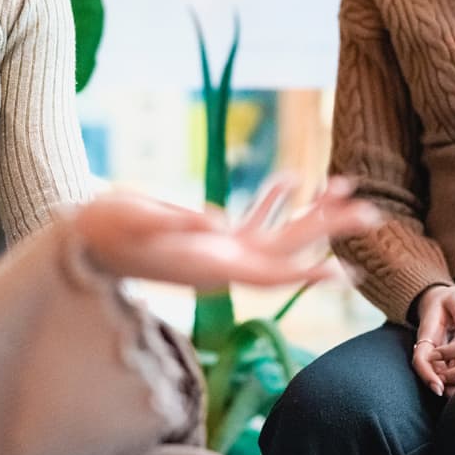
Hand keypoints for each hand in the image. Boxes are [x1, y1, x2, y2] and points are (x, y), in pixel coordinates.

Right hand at [76, 176, 378, 287]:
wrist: (79, 240)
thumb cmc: (103, 228)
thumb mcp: (137, 218)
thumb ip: (177, 220)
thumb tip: (217, 219)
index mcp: (211, 265)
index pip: (270, 274)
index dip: (308, 273)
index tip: (344, 271)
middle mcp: (222, 263)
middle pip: (288, 251)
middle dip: (330, 231)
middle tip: (374, 213)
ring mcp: (216, 251)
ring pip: (276, 235)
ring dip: (311, 212)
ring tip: (345, 183)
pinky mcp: (206, 238)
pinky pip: (249, 223)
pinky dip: (271, 201)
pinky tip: (289, 179)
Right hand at [410, 284, 454, 395]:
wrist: (443, 299)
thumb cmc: (451, 299)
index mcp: (428, 333)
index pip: (421, 358)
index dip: (427, 374)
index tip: (439, 386)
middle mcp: (429, 346)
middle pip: (427, 370)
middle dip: (438, 385)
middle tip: (454, 398)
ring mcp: (436, 351)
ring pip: (437, 372)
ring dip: (447, 385)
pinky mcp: (445, 355)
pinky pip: (447, 370)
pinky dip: (454, 379)